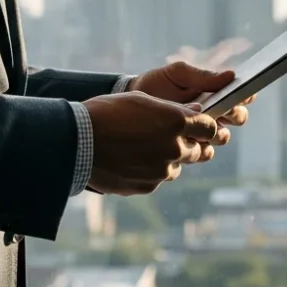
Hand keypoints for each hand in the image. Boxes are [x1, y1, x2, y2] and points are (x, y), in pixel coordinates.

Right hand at [82, 91, 219, 195]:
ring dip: (166, 159)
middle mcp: (174, 148)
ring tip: (138, 149)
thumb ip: (172, 109)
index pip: (210, 128)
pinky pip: (156, 180)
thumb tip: (195, 112)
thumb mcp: (141, 100)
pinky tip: (127, 161)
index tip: (196, 126)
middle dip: (186, 144)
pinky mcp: (147, 186)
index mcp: (176, 122)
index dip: (204, 127)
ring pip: (176, 167)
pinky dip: (147, 172)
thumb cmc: (106, 113)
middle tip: (162, 137)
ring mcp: (161, 171)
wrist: (76, 142)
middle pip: (197, 151)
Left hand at [128, 61, 253, 144]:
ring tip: (203, 126)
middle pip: (238, 118)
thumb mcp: (177, 74)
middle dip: (233, 114)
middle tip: (222, 110)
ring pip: (223, 138)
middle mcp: (214, 114)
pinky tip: (190, 139)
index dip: (246, 95)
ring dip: (217, 132)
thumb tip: (231, 75)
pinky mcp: (189, 148)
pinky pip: (205, 153)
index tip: (242, 94)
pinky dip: (201, 147)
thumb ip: (202, 76)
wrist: (130, 103)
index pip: (241, 96)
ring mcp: (202, 132)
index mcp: (215, 94)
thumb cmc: (156, 84)